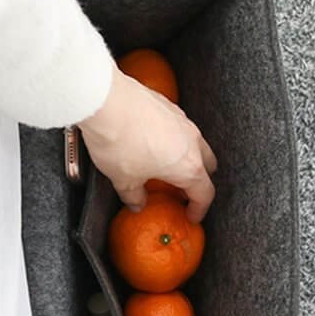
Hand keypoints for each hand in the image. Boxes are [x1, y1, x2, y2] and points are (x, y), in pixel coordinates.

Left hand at [78, 64, 217, 222]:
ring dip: (188, 157)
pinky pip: (180, 127)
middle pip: (208, 167)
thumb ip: (134, 196)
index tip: (192, 215)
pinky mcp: (169, 105)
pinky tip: (154, 142)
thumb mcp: (123, 179)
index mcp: (189, 167)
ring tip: (167, 165)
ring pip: (196, 144)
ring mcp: (183, 121)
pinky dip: (174, 138)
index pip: (204, 194)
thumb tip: (137, 203)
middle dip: (198, 181)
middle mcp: (192, 143)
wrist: (106, 100)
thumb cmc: (119, 142)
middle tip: (182, 191)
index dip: (199, 209)